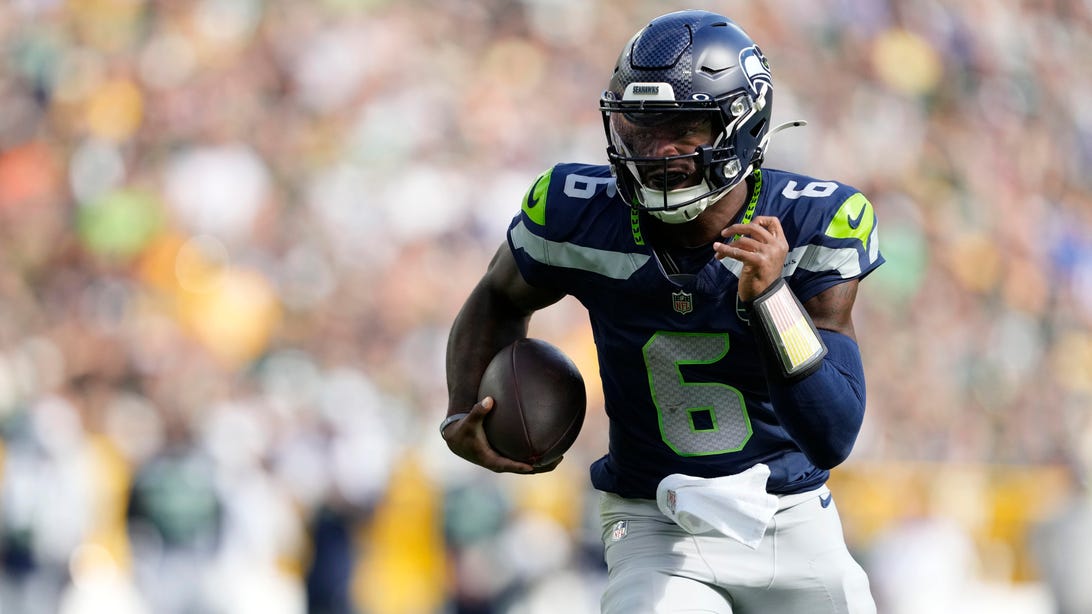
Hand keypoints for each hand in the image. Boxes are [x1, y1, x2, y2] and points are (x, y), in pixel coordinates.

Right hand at [442, 398, 563, 473]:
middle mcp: (499, 463)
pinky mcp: (505, 457)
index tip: (533, 466)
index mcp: (491, 459)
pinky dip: (535, 456)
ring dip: (543, 464)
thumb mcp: (469, 422)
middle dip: (541, 467)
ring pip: (526, 466)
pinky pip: (524, 459)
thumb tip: (488, 400)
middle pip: (524, 469)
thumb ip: (478, 411)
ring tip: (560, 456)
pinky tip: (548, 447)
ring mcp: (504, 461)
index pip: (508, 465)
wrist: (456, 440)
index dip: (520, 466)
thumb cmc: (464, 430)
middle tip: (558, 460)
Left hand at [714, 215, 787, 301]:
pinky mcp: (758, 262)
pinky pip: (738, 251)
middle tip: (725, 233)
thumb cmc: (763, 276)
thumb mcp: (769, 256)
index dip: (758, 219)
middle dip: (736, 228)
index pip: (773, 221)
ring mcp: (768, 253)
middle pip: (754, 227)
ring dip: (728, 244)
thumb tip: (742, 229)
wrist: (766, 296)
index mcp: (781, 243)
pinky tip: (718, 251)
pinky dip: (725, 250)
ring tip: (719, 250)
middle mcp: (776, 246)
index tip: (746, 225)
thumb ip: (762, 242)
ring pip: (743, 240)